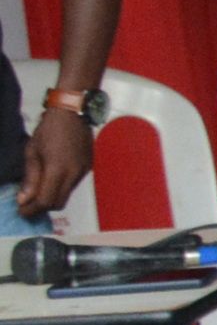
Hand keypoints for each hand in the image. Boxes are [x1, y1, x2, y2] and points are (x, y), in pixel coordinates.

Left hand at [18, 102, 90, 220]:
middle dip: (42, 208)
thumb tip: (24, 200)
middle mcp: (74, 174)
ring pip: (66, 195)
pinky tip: (51, 179)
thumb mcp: (32, 151)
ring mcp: (83, 172)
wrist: (73, 113)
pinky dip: (60, 188)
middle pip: (58, 203)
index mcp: (57, 169)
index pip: (46, 201)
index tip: (21, 211)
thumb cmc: (48, 129)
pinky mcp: (87, 168)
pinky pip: (72, 185)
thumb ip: (30, 178)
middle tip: (28, 205)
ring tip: (38, 192)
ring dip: (51, 198)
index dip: (32, 210)